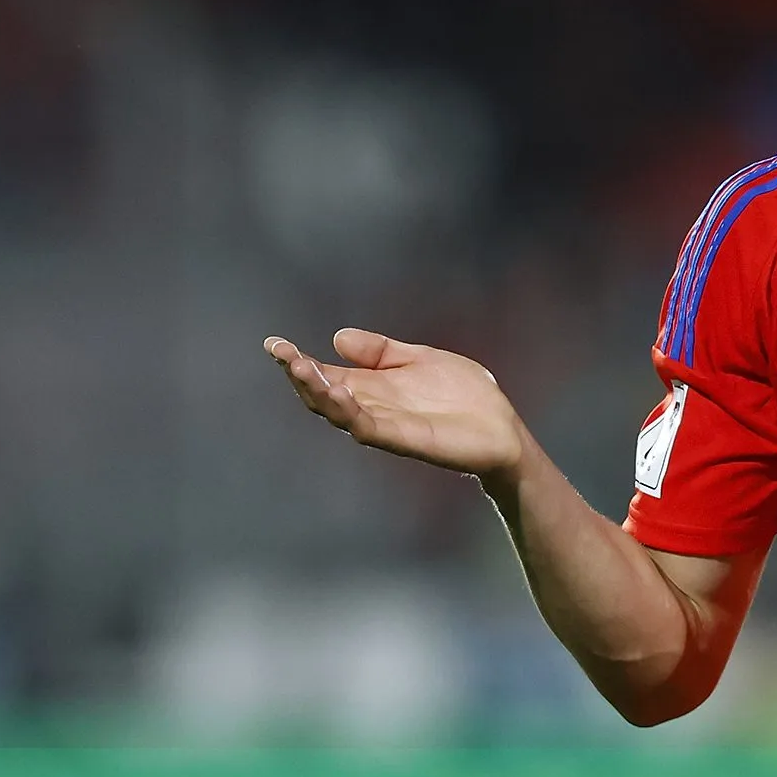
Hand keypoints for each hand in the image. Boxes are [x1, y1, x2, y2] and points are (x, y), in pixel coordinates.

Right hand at [263, 328, 526, 478]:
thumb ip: (381, 352)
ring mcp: (387, 425)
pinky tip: (339, 393)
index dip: (298, 361)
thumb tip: (337, 337)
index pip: (326, 374)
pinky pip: (371, 427)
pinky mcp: (406, 439)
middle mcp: (373, 407)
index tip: (274, 343)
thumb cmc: (464, 396)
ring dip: (318, 391)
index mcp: (373, 387)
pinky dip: (351, 412)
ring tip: (300, 368)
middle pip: (324, 394)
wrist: (502, 428)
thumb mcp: (419, 359)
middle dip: (300, 374)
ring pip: (340, 412)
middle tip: (281, 353)